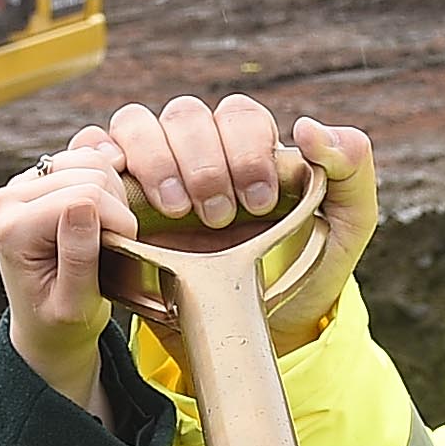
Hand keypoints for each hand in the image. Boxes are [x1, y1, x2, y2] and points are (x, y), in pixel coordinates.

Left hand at [0, 148, 146, 414]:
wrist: (46, 324)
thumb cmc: (61, 321)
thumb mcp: (75, 305)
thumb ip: (78, 257)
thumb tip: (86, 204)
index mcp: (13, 229)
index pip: (84, 197)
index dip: (118, 223)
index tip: (121, 253)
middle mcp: (10, 198)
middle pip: (90, 173)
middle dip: (116, 209)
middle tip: (113, 246)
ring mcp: (23, 182)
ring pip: (92, 160)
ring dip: (114, 195)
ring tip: (107, 232)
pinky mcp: (41, 176)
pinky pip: (89, 157)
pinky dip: (108, 182)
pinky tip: (103, 214)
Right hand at [64, 98, 378, 256]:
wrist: (254, 332)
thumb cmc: (302, 273)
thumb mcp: (347, 227)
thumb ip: (351, 170)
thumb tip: (309, 127)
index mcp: (248, 144)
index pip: (237, 114)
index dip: (245, 148)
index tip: (258, 203)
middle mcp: (198, 147)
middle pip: (185, 115)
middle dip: (203, 161)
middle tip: (218, 216)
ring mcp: (153, 167)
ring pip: (136, 123)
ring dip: (154, 159)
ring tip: (176, 212)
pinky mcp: (115, 193)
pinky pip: (92, 151)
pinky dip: (97, 157)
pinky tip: (117, 190)